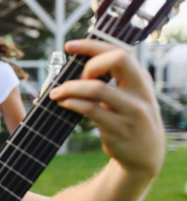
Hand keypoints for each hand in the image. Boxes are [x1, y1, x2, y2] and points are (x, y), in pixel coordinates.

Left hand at [50, 39, 164, 176]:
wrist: (145, 154)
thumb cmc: (128, 119)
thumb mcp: (129, 96)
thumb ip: (111, 81)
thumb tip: (74, 68)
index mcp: (140, 78)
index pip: (118, 52)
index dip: (91, 46)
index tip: (68, 46)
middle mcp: (139, 91)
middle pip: (117, 60)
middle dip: (90, 64)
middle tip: (76, 76)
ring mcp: (131, 110)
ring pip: (97, 88)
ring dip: (71, 87)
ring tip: (56, 92)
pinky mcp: (118, 128)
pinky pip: (90, 109)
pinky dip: (72, 103)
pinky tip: (64, 103)